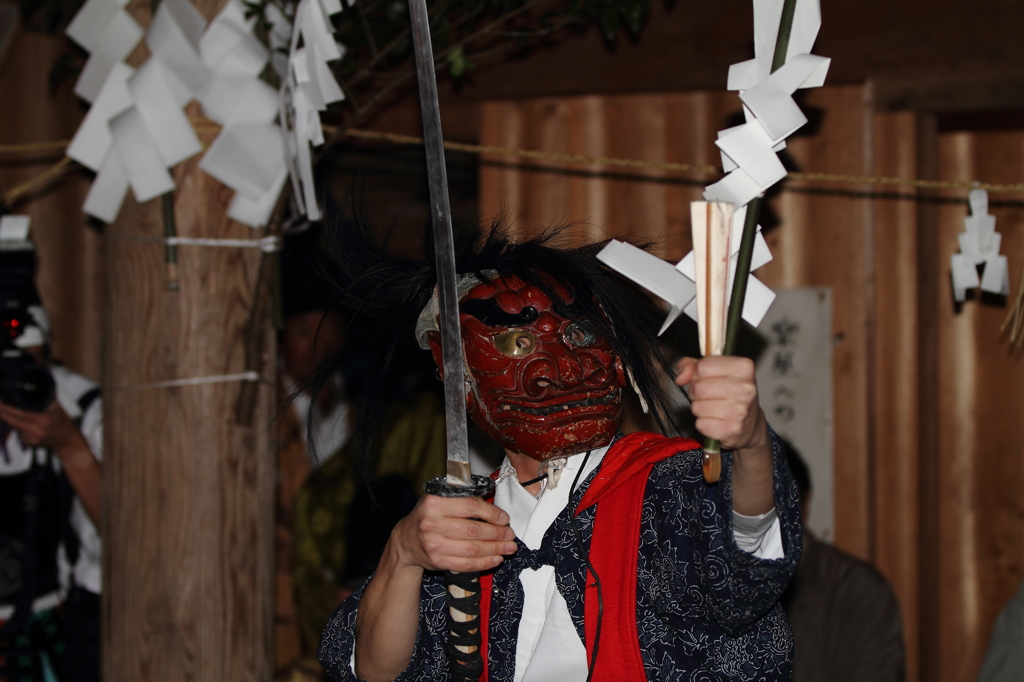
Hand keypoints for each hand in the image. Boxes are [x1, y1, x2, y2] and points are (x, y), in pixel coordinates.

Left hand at [0, 399, 80, 450]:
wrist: (67, 439)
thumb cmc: (62, 421)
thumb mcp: (56, 406)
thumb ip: (46, 395)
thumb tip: (39, 382)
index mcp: (45, 420)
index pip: (22, 414)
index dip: (9, 410)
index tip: (1, 403)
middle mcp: (38, 431)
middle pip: (14, 422)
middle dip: (3, 414)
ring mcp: (33, 439)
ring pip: (15, 427)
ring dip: (8, 419)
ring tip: (5, 411)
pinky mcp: (29, 443)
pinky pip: (18, 432)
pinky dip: (17, 426)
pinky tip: (21, 422)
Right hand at [391, 495, 516, 572]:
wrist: (406, 540)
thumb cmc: (429, 516)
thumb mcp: (440, 500)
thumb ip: (463, 500)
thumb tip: (495, 509)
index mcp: (435, 503)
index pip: (470, 506)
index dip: (491, 513)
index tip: (504, 518)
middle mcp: (432, 523)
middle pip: (474, 530)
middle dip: (497, 534)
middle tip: (510, 534)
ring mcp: (433, 544)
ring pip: (472, 549)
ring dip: (495, 549)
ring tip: (509, 547)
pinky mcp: (437, 561)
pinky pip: (465, 564)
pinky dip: (484, 563)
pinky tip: (496, 559)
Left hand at [675, 356, 767, 452]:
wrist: (750, 424)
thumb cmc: (730, 393)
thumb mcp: (714, 370)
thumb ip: (691, 365)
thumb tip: (681, 378)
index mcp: (743, 368)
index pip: (703, 366)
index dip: (698, 374)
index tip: (708, 379)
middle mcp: (745, 388)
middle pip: (698, 388)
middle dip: (696, 392)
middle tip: (709, 396)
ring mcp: (740, 410)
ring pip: (697, 407)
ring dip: (699, 408)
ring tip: (713, 408)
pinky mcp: (732, 429)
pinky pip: (700, 424)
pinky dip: (703, 424)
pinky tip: (716, 421)